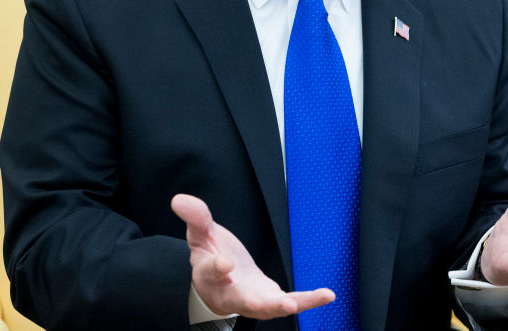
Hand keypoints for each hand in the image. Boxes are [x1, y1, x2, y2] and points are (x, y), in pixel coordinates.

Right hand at [170, 194, 334, 319]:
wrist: (220, 279)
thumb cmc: (209, 254)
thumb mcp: (201, 233)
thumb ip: (195, 217)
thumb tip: (179, 198)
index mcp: (208, 273)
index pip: (210, 271)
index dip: (217, 267)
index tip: (224, 262)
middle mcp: (230, 293)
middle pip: (242, 301)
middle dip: (258, 303)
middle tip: (272, 303)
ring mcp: (251, 300)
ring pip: (268, 308)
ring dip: (284, 306)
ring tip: (297, 303)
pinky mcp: (270, 301)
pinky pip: (290, 303)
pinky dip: (308, 301)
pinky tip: (328, 295)